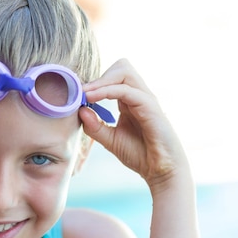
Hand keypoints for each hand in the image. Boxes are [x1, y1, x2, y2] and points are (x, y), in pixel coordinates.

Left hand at [79, 59, 188, 188]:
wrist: (160, 171)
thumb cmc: (140, 154)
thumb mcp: (110, 140)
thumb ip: (94, 126)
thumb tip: (80, 110)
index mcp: (129, 100)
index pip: (113, 77)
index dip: (95, 82)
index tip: (77, 94)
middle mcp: (139, 96)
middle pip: (121, 67)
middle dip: (99, 76)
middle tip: (82, 91)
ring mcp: (145, 99)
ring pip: (125, 72)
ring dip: (102, 80)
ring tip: (85, 93)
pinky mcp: (150, 107)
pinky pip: (127, 90)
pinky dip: (107, 91)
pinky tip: (92, 98)